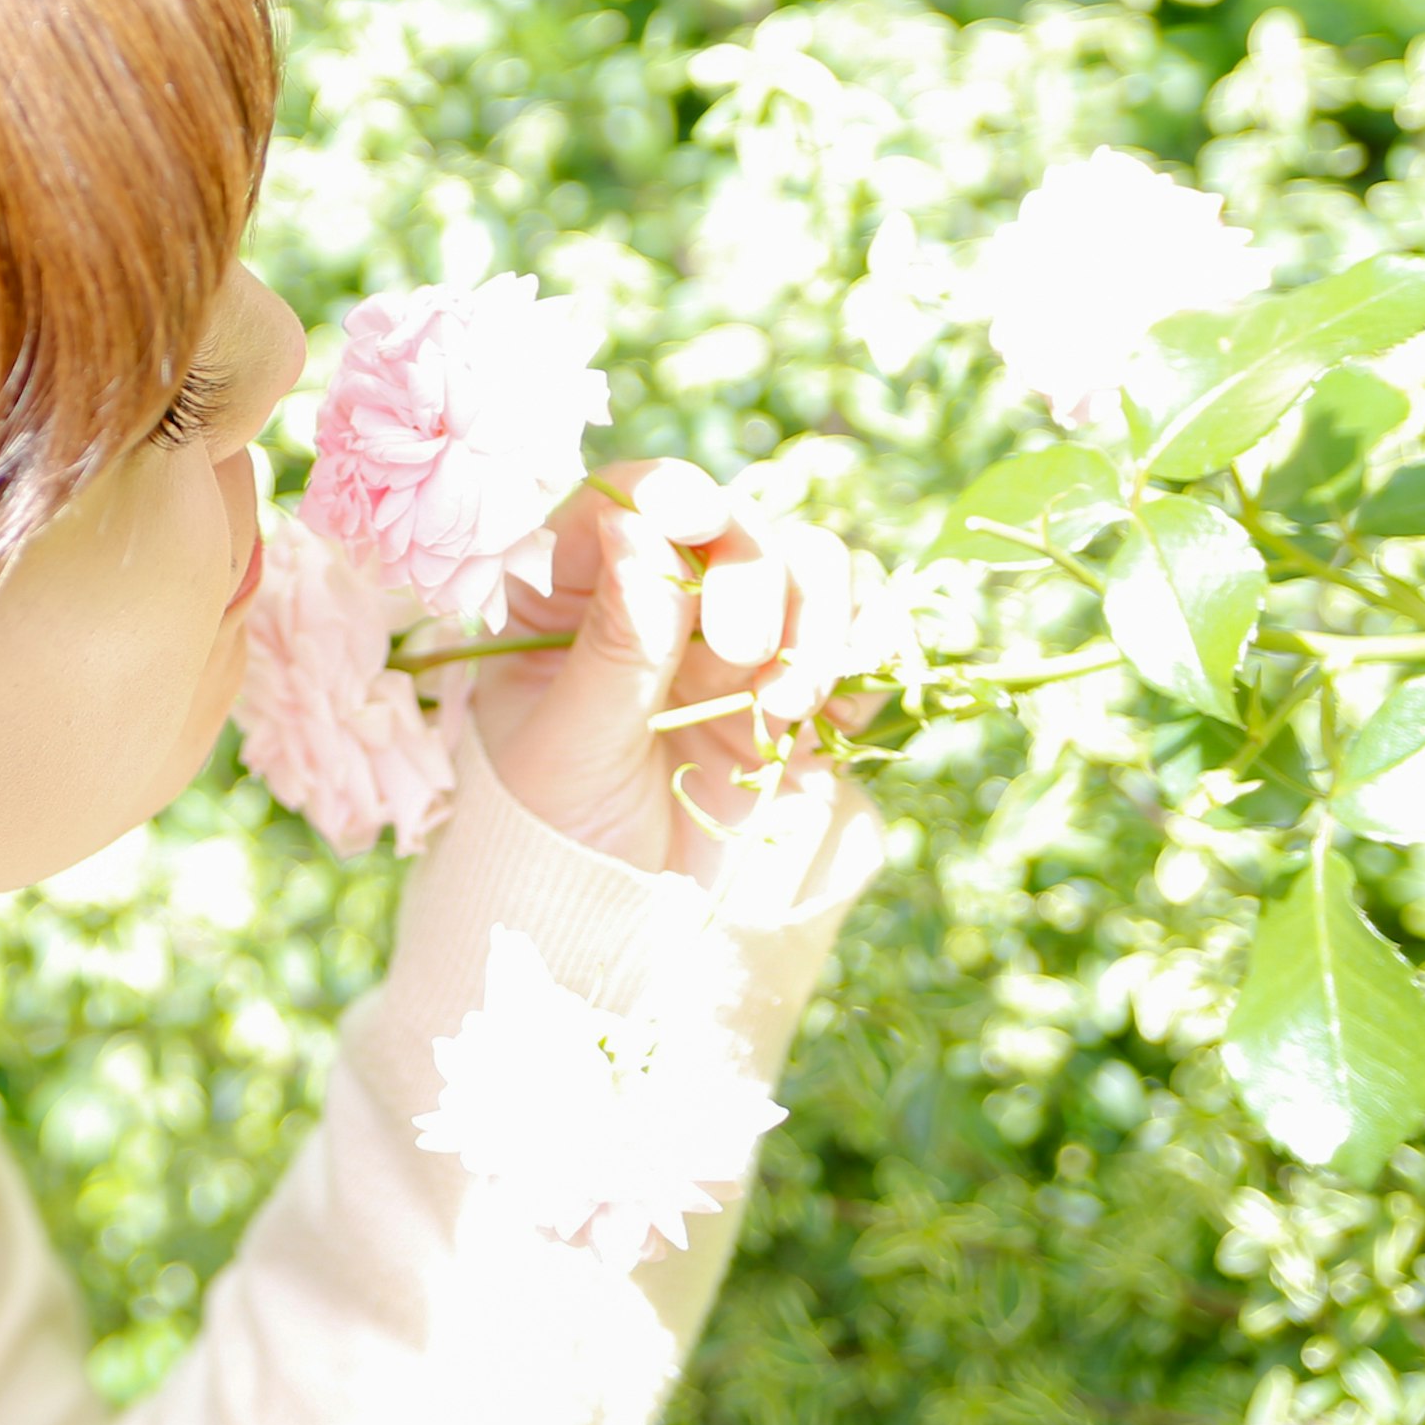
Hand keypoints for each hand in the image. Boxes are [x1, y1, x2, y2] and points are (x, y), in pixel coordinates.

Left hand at [466, 460, 868, 873]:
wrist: (627, 929)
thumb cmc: (560, 836)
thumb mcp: (568, 747)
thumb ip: (611, 644)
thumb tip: (633, 529)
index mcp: (568, 597)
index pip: (621, 504)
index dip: (666, 494)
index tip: (697, 516)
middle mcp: (659, 599)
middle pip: (732, 524)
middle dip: (748, 575)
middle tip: (739, 655)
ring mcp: (737, 640)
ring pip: (808, 562)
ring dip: (816, 617)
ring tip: (789, 702)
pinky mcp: (803, 688)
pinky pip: (860, 629)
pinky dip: (864, 652)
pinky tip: (832, 713)